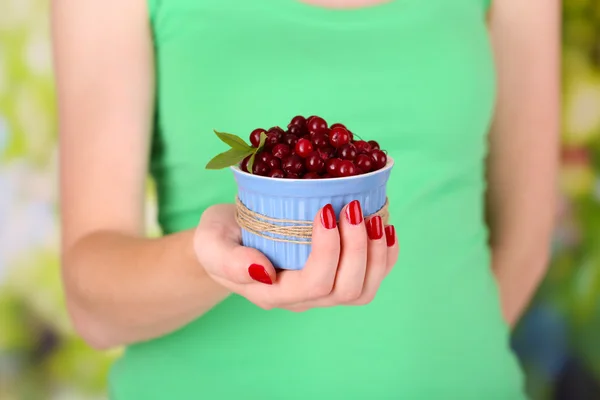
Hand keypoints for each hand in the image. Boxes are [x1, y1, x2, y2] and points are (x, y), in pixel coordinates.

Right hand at [194, 201, 398, 310]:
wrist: (230, 240)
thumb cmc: (219, 239)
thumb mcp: (211, 244)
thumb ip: (229, 261)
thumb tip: (262, 271)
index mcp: (274, 293)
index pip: (313, 283)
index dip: (328, 251)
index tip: (325, 210)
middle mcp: (303, 298)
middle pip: (345, 290)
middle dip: (358, 248)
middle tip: (353, 207)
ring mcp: (323, 291)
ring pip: (363, 290)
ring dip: (376, 254)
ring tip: (374, 217)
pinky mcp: (336, 276)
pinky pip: (371, 277)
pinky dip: (385, 256)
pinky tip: (384, 228)